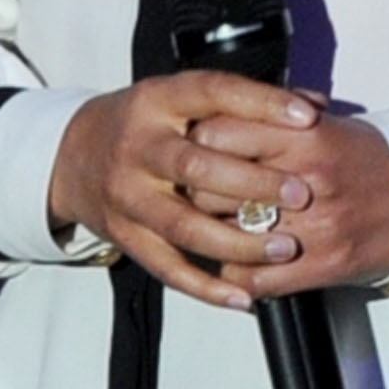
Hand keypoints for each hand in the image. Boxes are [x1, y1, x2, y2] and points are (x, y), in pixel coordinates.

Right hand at [48, 72, 328, 312]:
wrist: (73, 156)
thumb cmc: (147, 125)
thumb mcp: (182, 99)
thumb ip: (244, 103)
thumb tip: (315, 106)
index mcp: (158, 100)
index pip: (213, 93)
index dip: (261, 104)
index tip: (308, 119)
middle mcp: (138, 145)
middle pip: (194, 166)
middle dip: (252, 183)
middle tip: (302, 194)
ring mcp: (127, 194)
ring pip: (182, 224)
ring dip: (236, 242)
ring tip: (283, 248)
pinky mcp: (126, 236)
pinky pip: (167, 267)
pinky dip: (206, 287)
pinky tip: (244, 296)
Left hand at [184, 100, 388, 302]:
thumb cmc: (369, 161)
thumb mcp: (323, 123)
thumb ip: (272, 116)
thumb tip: (219, 112)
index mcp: (304, 136)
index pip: (218, 135)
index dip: (197, 142)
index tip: (196, 149)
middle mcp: (306, 180)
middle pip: (212, 188)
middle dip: (198, 191)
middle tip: (199, 191)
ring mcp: (314, 227)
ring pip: (228, 236)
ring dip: (214, 235)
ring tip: (216, 226)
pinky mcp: (321, 266)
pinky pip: (254, 278)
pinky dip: (239, 273)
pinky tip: (241, 260)